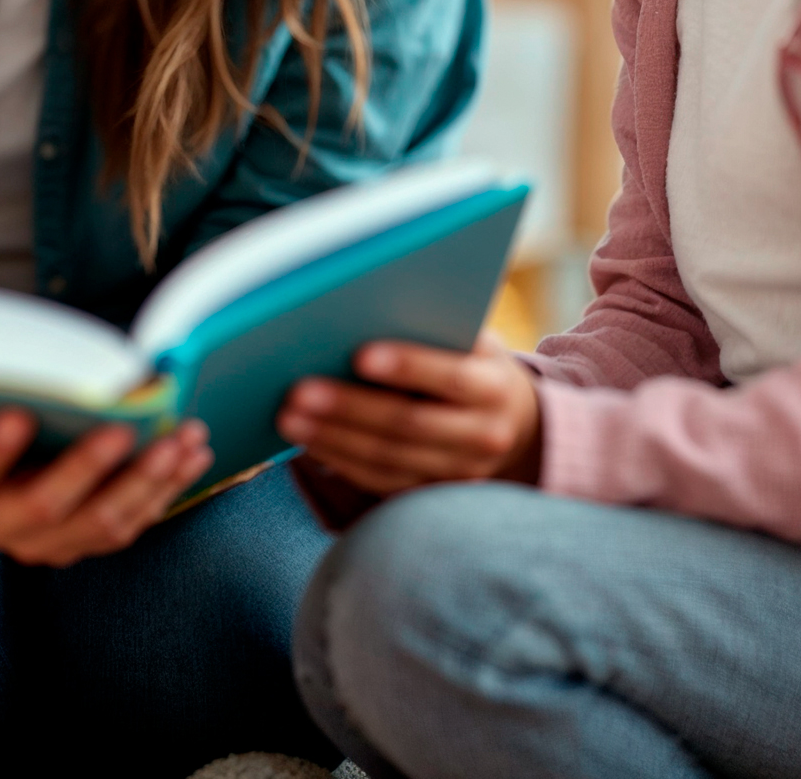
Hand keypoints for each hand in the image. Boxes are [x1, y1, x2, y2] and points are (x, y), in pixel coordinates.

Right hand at [0, 400, 211, 566]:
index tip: (19, 414)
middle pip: (43, 508)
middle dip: (88, 469)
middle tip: (125, 431)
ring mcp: (37, 542)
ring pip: (97, 525)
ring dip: (144, 483)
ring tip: (181, 439)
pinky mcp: (76, 543)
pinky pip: (124, 526)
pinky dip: (162, 492)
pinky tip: (192, 456)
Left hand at [277, 334, 541, 496]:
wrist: (512, 421)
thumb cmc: (472, 358)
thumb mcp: (470, 338)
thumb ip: (432, 327)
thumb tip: (362, 307)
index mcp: (495, 386)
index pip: (452, 377)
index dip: (408, 366)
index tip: (360, 355)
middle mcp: (483, 436)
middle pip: (409, 425)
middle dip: (350, 409)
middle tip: (299, 390)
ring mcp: (458, 473)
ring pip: (389, 459)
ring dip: (333, 439)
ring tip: (288, 416)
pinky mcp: (431, 493)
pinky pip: (380, 481)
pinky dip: (340, 460)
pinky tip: (307, 439)